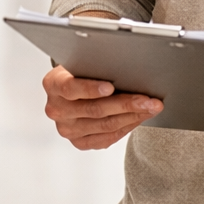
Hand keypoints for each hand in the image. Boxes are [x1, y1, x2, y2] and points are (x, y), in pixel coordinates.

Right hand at [43, 65, 161, 149]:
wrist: (70, 90)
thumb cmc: (79, 71)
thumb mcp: (79, 61)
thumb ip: (92, 63)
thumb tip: (121, 63)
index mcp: (52, 85)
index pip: (70, 87)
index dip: (91, 88)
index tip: (111, 86)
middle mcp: (56, 109)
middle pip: (95, 109)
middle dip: (126, 104)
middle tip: (148, 100)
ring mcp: (67, 128)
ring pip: (105, 125)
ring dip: (132, 116)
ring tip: (150, 108)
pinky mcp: (78, 142)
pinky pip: (106, 138)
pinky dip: (126, 127)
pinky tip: (139, 118)